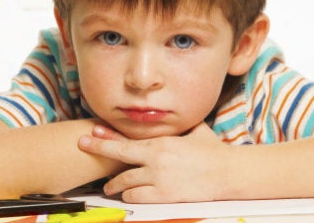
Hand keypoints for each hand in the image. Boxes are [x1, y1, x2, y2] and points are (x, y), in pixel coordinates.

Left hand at [78, 122, 228, 202]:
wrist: (227, 172)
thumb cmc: (212, 152)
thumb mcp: (194, 131)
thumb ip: (177, 127)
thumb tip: (173, 116)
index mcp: (160, 143)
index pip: (125, 140)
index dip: (104, 139)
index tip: (88, 136)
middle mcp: (155, 160)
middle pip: (118, 159)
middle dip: (99, 153)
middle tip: (85, 150)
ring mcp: (158, 179)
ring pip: (125, 182)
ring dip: (115, 185)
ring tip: (110, 187)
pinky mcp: (164, 196)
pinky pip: (137, 197)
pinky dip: (130, 196)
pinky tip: (128, 195)